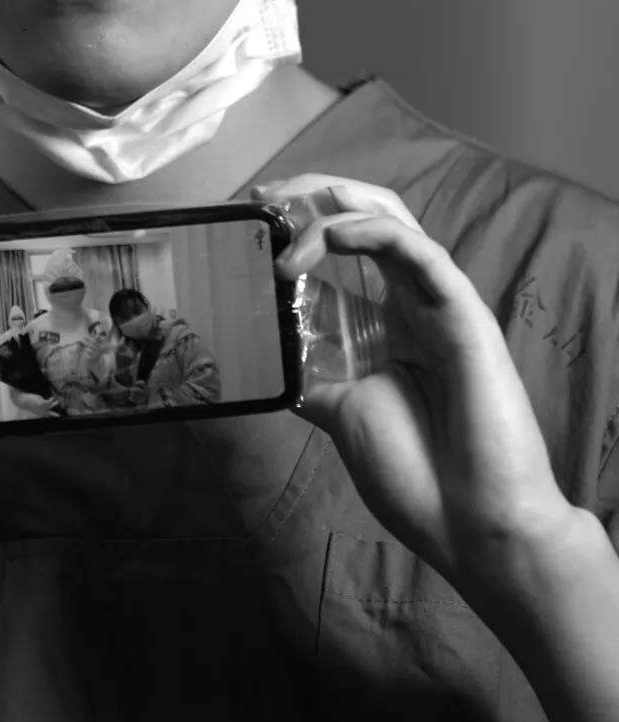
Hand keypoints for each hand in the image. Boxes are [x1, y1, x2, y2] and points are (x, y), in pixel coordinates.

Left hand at [254, 176, 577, 600]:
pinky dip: (373, 231)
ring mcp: (437, 304)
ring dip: (331, 212)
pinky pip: (420, 252)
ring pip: (392, 220)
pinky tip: (332, 233)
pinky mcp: (463, 314)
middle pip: (364, 216)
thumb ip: (312, 375)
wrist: (472, 525)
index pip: (340, 247)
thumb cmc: (417, 475)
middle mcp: (409, 302)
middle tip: (262, 199)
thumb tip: (265, 355)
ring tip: (285, 224)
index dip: (295, 223)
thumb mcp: (341, 412)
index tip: (248, 218)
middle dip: (310, 196)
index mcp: (383, 321)